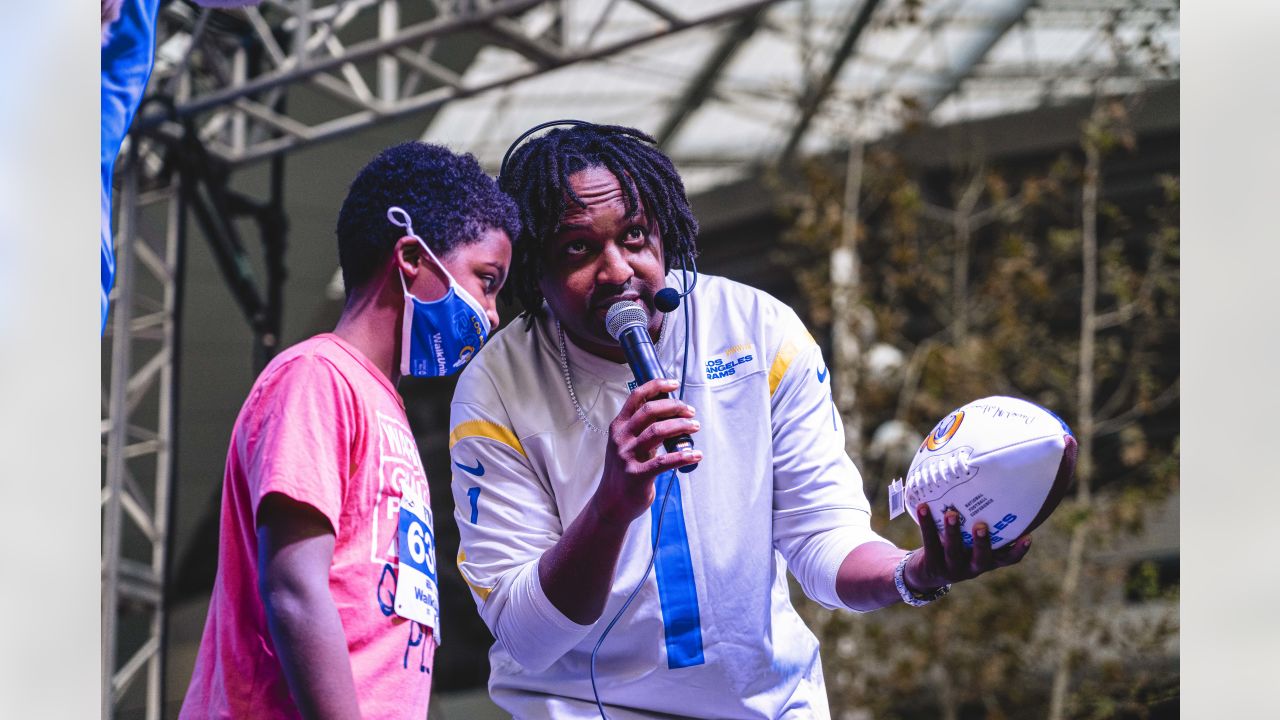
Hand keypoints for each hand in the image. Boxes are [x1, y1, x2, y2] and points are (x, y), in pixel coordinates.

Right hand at [593, 378, 701, 523]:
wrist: (612, 502)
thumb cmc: (624, 470)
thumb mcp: (627, 444)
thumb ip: (642, 428)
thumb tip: (670, 411)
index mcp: (619, 426)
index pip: (636, 397)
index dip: (656, 386)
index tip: (674, 384)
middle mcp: (620, 438)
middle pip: (649, 411)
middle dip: (674, 407)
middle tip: (690, 412)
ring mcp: (627, 456)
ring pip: (657, 432)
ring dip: (681, 426)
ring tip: (695, 427)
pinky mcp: (637, 475)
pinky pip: (663, 462)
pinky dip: (682, 457)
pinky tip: (696, 455)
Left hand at [903, 504, 1031, 592]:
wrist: (926, 573)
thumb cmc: (954, 547)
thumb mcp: (969, 540)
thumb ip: (978, 522)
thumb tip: (987, 481)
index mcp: (986, 560)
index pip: (1007, 559)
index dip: (1018, 550)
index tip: (1028, 537)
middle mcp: (972, 567)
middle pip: (981, 558)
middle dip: (982, 542)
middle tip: (981, 525)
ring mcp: (952, 568)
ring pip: (953, 551)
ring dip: (952, 532)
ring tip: (951, 513)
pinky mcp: (932, 565)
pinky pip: (929, 543)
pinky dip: (927, 524)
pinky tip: (923, 507)